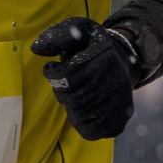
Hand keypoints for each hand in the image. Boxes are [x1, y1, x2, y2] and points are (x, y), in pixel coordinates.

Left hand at [30, 17, 138, 140]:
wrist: (125, 59)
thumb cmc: (91, 47)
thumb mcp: (78, 31)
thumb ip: (57, 37)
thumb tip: (36, 49)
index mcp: (103, 57)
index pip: (68, 76)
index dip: (54, 75)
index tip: (53, 70)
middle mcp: (114, 81)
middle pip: (73, 98)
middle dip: (63, 93)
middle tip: (67, 85)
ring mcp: (119, 103)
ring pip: (80, 116)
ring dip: (71, 108)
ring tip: (77, 96)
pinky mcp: (120, 119)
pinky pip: (91, 131)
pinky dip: (82, 123)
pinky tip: (84, 110)